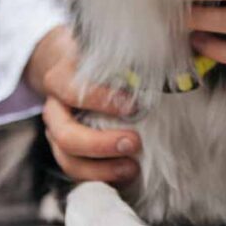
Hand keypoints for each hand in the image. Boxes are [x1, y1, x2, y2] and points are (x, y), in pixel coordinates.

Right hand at [24, 25, 142, 183]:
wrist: (67, 64)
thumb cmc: (96, 58)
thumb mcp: (105, 48)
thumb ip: (127, 54)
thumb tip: (170, 51)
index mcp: (60, 78)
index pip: (72, 91)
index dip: (100, 100)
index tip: (134, 105)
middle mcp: (54, 109)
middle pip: (66, 135)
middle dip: (100, 144)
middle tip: (135, 142)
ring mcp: (56, 132)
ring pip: (67, 160)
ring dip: (100, 169)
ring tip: (132, 168)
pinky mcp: (65, 150)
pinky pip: (77, 171)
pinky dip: (100, 177)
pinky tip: (125, 174)